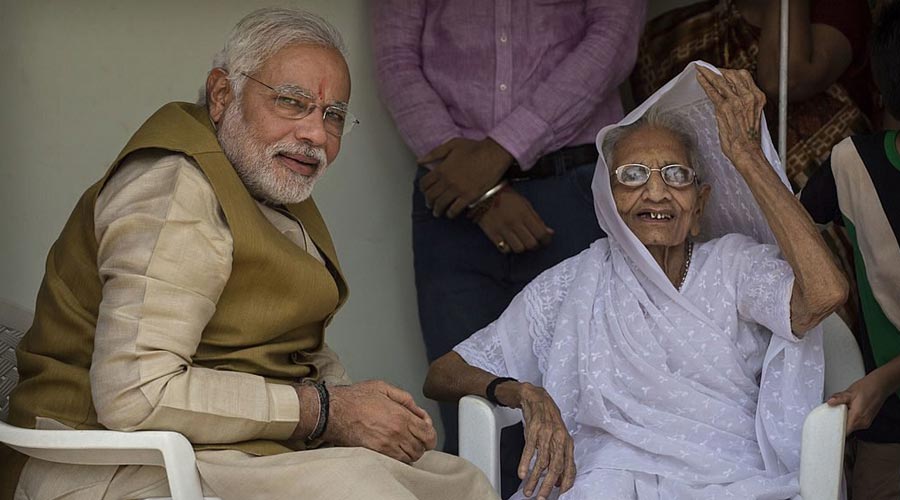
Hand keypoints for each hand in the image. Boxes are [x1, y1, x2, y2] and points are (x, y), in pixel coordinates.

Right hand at [323, 380, 436, 462]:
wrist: (333, 411)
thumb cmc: (354, 398)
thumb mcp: (383, 387)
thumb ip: (405, 398)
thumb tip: (417, 410)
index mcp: (401, 416)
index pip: (428, 434)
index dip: (430, 434)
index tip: (425, 430)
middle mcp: (396, 433)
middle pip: (422, 448)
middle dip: (422, 443)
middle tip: (415, 436)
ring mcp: (386, 446)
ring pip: (410, 457)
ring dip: (411, 451)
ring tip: (404, 442)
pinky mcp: (375, 454)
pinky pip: (396, 462)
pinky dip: (399, 457)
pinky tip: (394, 448)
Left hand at [419, 137, 513, 218]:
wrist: (494, 154)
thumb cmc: (475, 148)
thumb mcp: (451, 145)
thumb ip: (434, 153)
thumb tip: (420, 161)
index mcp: (441, 169)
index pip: (425, 183)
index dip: (423, 189)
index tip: (425, 191)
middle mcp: (447, 181)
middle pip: (431, 196)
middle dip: (429, 202)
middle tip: (430, 204)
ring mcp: (458, 190)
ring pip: (441, 204)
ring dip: (437, 210)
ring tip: (438, 212)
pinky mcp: (469, 197)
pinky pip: (455, 209)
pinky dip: (450, 213)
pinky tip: (450, 214)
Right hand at [472, 188, 553, 253]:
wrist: (483, 193)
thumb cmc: (507, 197)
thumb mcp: (525, 204)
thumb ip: (537, 219)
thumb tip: (549, 232)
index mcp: (524, 214)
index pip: (541, 234)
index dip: (546, 240)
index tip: (546, 240)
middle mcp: (514, 223)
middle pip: (531, 244)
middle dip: (536, 245)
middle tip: (535, 242)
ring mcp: (503, 230)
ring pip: (519, 249)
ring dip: (523, 247)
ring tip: (521, 242)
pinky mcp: (493, 234)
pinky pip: (505, 249)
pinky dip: (509, 248)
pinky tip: (510, 242)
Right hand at [507, 383, 575, 498]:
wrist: (536, 398)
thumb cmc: (548, 420)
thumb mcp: (558, 438)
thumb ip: (560, 458)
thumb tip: (560, 480)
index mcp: (568, 442)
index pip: (570, 467)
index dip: (566, 482)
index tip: (560, 494)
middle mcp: (559, 439)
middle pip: (555, 467)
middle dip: (548, 486)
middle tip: (541, 498)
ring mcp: (547, 434)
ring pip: (541, 461)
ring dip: (533, 478)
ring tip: (528, 490)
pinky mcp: (534, 430)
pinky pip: (529, 450)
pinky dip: (525, 463)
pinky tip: (522, 473)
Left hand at [696, 66, 766, 163]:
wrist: (747, 150)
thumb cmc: (748, 137)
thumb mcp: (752, 115)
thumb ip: (744, 103)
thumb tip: (730, 94)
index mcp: (758, 97)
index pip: (744, 76)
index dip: (731, 71)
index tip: (722, 71)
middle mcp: (748, 96)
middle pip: (732, 74)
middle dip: (718, 70)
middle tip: (708, 69)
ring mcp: (736, 101)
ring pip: (720, 81)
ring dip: (708, 73)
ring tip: (700, 69)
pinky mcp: (724, 108)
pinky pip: (712, 92)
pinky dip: (704, 83)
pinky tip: (700, 78)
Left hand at [827, 370, 892, 433]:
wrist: (880, 385)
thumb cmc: (868, 388)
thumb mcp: (849, 393)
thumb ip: (838, 399)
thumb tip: (830, 402)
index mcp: (857, 418)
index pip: (844, 432)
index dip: (836, 431)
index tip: (829, 429)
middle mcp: (862, 423)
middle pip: (846, 429)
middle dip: (838, 422)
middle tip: (832, 414)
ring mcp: (866, 422)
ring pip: (851, 425)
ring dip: (844, 419)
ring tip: (842, 409)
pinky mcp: (867, 419)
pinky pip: (855, 422)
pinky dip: (850, 417)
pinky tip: (848, 409)